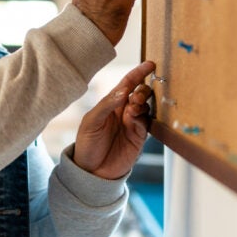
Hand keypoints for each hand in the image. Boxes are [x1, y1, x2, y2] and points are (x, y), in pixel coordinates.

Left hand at [73, 61, 155, 179]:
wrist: (91, 171)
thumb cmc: (87, 144)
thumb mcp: (90, 122)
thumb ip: (106, 105)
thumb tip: (124, 91)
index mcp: (112, 103)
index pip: (128, 83)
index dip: (138, 73)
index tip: (150, 64)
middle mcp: (124, 111)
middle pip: (140, 93)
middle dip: (142, 89)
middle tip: (136, 95)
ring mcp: (133, 124)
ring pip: (146, 106)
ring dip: (142, 103)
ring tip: (133, 107)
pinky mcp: (139, 137)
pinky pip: (147, 123)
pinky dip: (143, 117)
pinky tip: (135, 118)